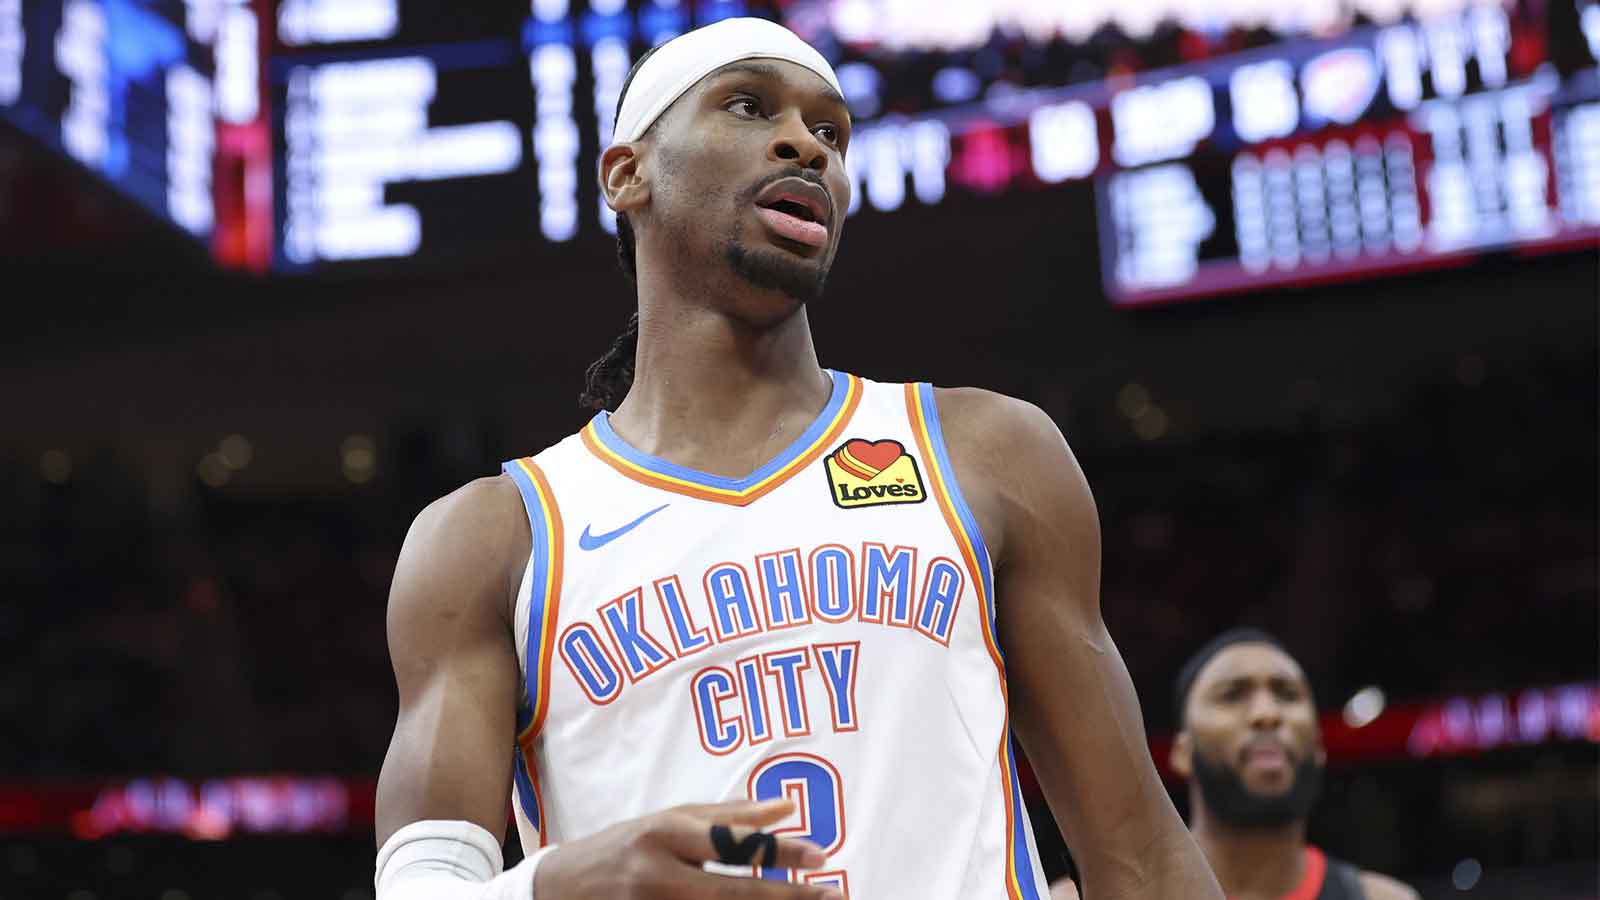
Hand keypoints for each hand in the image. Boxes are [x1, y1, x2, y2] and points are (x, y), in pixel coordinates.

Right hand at [533, 798, 841, 898]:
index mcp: (665, 833)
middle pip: (733, 893)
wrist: (558, 887)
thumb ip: (729, 816)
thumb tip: (787, 807)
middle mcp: (658, 874)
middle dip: (788, 898)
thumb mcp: (671, 819)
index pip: (733, 844)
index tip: (822, 857)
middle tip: (833, 897)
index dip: (780, 852)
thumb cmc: (624, 845)